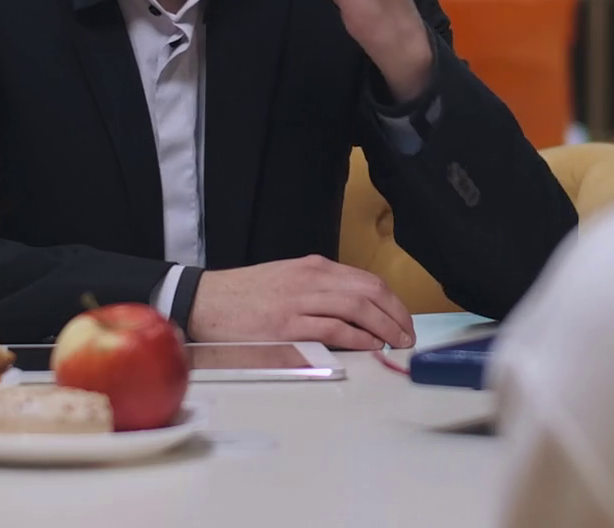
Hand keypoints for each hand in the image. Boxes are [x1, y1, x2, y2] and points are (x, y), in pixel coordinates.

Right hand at [187, 255, 416, 349]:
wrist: (205, 301)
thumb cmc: (245, 295)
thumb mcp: (288, 279)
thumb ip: (320, 289)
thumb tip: (356, 309)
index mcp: (313, 267)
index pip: (367, 280)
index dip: (392, 301)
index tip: (403, 318)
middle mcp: (311, 279)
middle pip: (369, 291)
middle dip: (396, 314)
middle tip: (408, 334)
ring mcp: (299, 301)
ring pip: (357, 307)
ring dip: (384, 326)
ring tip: (396, 342)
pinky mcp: (287, 325)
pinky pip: (333, 328)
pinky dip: (357, 337)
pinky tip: (370, 346)